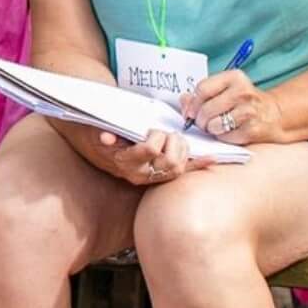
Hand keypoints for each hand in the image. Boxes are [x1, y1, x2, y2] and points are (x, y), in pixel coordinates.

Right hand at [76, 124, 208, 187]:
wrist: (99, 151)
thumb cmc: (99, 136)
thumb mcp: (96, 132)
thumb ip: (103, 134)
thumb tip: (107, 138)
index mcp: (125, 162)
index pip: (150, 151)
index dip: (156, 137)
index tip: (151, 130)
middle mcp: (139, 174)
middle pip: (170, 161)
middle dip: (172, 142)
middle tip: (165, 133)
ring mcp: (151, 177)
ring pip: (178, 168)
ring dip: (182, 149)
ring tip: (174, 139)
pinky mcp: (161, 176)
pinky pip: (183, 172)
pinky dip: (199, 164)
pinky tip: (211, 158)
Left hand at [178, 69, 277, 145]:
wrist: (274, 114)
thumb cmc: (243, 101)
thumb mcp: (224, 89)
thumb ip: (202, 93)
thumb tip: (183, 101)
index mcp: (234, 77)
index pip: (202, 89)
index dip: (192, 103)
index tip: (189, 111)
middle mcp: (243, 92)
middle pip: (206, 109)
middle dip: (199, 119)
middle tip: (201, 122)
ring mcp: (249, 111)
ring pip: (213, 124)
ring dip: (210, 129)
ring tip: (216, 126)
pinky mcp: (252, 130)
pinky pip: (225, 136)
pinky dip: (222, 136)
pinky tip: (228, 131)